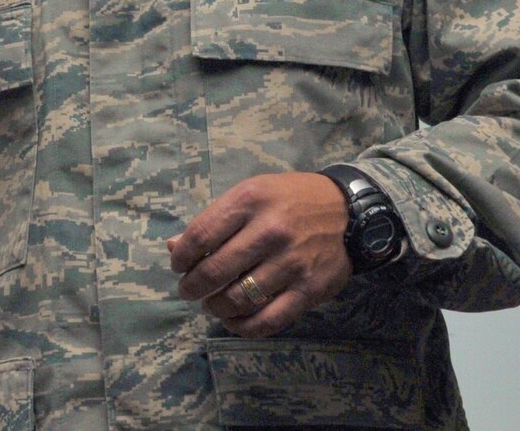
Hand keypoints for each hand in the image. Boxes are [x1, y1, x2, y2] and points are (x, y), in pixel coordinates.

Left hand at [166, 172, 351, 338]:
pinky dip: (244, 326)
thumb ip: (213, 220)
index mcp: (249, 201)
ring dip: (215, 307)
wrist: (346, 210)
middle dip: (193, 286)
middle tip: (189, 290)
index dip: (181, 256)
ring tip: (211, 304)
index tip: (178, 265)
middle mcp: (270, 230)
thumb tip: (174, 247)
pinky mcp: (310, 289)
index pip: (200, 235)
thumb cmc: (286, 200)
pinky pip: (269, 320)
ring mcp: (292, 262)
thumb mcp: (248, 194)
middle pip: (215, 270)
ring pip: (239, 298)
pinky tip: (233, 320)